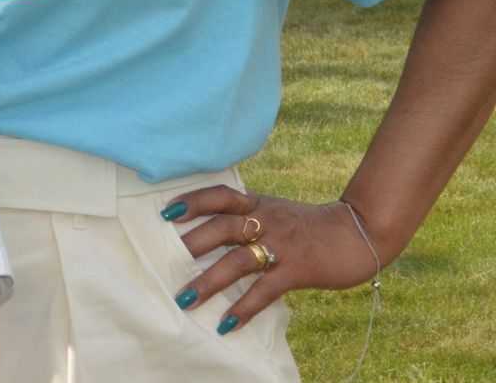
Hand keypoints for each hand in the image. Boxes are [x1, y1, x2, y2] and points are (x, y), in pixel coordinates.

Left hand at [163, 187, 381, 331]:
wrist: (358, 233)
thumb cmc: (310, 225)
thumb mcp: (276, 210)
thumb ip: (248, 214)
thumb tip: (209, 227)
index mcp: (258, 204)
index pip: (220, 195)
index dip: (193, 201)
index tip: (167, 211)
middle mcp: (266, 221)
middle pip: (222, 228)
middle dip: (191, 245)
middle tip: (162, 261)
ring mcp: (281, 246)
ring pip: (237, 262)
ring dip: (208, 282)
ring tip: (185, 300)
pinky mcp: (297, 271)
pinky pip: (265, 291)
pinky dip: (244, 308)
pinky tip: (227, 324)